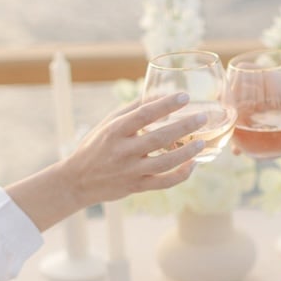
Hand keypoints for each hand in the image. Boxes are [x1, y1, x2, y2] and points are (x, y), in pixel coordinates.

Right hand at [68, 92, 205, 202]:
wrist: (77, 181)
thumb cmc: (95, 146)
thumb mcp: (108, 124)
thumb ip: (131, 109)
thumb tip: (156, 93)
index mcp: (115, 131)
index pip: (144, 114)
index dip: (166, 105)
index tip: (184, 96)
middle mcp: (123, 151)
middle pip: (158, 138)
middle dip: (184, 127)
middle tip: (203, 117)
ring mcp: (130, 171)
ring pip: (164, 163)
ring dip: (186, 153)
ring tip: (201, 142)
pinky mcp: (136, 187)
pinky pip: (164, 183)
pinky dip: (181, 175)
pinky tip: (193, 165)